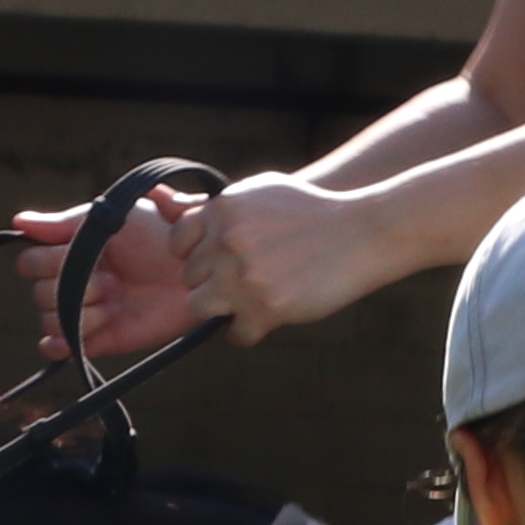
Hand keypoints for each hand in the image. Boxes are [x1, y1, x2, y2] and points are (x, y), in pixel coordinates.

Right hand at [6, 191, 209, 364]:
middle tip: (109, 281)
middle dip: (70, 288)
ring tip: (110, 305)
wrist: (198, 271)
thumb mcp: (114, 218)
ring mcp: (87, 311)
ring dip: (77, 314)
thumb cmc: (161, 235)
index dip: (49, 261)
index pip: (29, 262)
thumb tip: (18, 222)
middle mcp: (74, 281)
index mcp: (71, 250)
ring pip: (49, 321)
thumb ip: (64, 223)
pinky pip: (59, 349)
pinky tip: (69, 342)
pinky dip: (58, 347)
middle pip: (37, 294)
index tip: (79, 254)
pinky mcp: (102, 340)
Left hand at [170, 175, 414, 344]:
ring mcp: (242, 278)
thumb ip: (220, 206)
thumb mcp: (262, 191)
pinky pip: (234, 334)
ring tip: (243, 305)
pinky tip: (263, 320)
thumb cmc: (310, 210)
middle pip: (190, 279)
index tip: (216, 261)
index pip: (178, 243)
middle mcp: (226, 243)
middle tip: (238, 284)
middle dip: (210, 283)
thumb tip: (164, 202)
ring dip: (220, 309)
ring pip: (200, 308)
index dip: (196, 256)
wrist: (360, 233)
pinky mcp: (264, 309)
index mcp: (222, 211)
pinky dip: (246, 332)